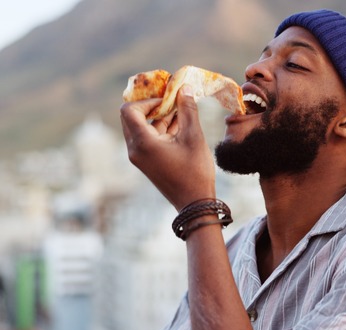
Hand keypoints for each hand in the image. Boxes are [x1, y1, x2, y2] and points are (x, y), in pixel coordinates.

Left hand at [119, 86, 215, 210]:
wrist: (194, 203)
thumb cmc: (195, 171)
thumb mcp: (194, 137)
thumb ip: (188, 110)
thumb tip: (185, 88)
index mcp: (142, 143)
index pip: (128, 110)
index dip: (147, 100)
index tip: (167, 100)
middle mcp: (135, 149)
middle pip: (132, 117)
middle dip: (152, 107)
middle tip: (172, 102)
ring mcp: (139, 157)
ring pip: (142, 128)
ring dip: (159, 118)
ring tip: (182, 113)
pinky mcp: (147, 162)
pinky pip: (148, 139)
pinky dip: (161, 130)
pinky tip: (181, 126)